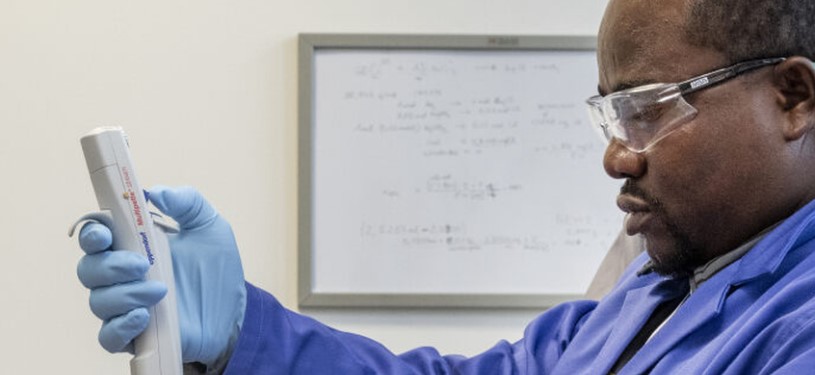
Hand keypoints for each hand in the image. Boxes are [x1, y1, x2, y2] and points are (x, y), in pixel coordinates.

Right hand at [76, 186, 246, 367]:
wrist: (234, 310)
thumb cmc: (216, 266)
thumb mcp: (209, 227)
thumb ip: (187, 202)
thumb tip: (156, 192)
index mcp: (133, 245)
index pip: (96, 235)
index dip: (92, 232)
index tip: (104, 234)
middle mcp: (121, 275)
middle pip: (89, 268)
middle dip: (110, 266)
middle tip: (142, 265)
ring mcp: (125, 306)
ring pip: (98, 301)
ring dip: (126, 295)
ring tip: (161, 292)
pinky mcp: (133, 334)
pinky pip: (108, 335)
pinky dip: (120, 326)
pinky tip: (143, 317)